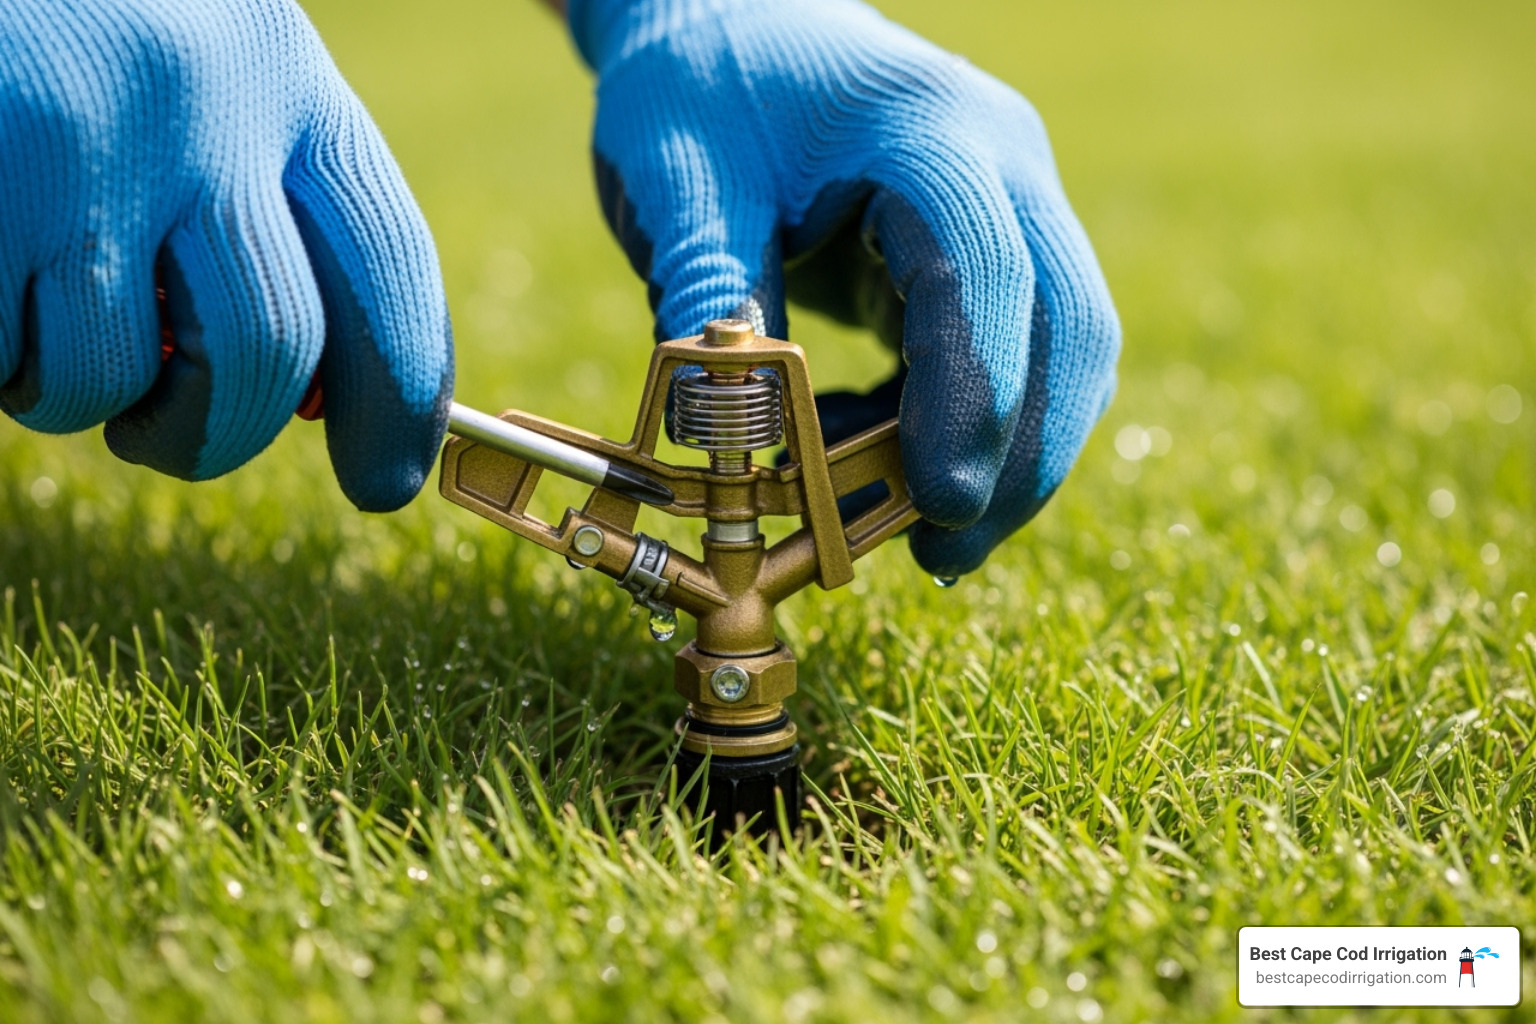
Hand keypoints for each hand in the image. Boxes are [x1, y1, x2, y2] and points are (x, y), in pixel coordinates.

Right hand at [0, 0, 451, 510]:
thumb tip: (328, 401)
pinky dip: (1, 360)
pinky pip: (8, 360)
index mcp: (285, 75)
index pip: (390, 269)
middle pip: (272, 349)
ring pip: (115, 378)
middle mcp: (204, 102)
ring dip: (77, 394)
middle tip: (172, 442)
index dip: (402, 400)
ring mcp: (83, 143)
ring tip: (42, 317)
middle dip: (220, 434)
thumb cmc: (77, 43)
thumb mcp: (209, 91)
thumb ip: (276, 217)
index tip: (385, 482)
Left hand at [570, 0, 1119, 575]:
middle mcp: (1001, 167)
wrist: (728, 19)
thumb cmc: (698, 86)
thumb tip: (726, 438)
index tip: (939, 507)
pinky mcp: (986, 250)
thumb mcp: (678, 180)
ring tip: (917, 538)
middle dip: (1022, 456)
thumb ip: (711, 295)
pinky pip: (1011, 353)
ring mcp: (1009, 206)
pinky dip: (963, 425)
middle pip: (1068, 327)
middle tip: (949, 557)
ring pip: (1061, 350)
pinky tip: (884, 466)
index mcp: (930, 133)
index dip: (975, 400)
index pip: (989, 277)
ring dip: (1007, 455)